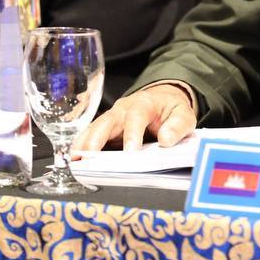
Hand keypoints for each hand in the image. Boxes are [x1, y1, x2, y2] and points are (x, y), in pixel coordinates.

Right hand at [75, 83, 195, 151]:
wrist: (163, 99)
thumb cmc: (171, 109)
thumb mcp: (183, 114)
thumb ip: (178, 126)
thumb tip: (166, 140)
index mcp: (144, 103)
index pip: (136, 117)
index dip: (132, 134)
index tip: (130, 152)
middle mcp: (124, 109)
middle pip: (107, 121)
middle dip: (97, 138)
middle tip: (89, 156)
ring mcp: (112, 118)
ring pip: (95, 128)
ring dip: (84, 143)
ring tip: (76, 160)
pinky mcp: (107, 128)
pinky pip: (92, 135)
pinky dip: (82, 146)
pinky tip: (75, 159)